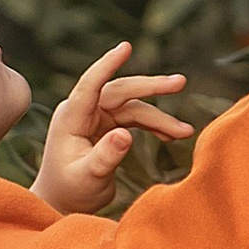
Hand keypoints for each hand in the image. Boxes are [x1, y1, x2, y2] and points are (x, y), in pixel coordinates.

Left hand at [32, 42, 194, 213]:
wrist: (63, 201)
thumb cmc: (69, 191)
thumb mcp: (87, 178)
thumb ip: (105, 157)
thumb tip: (126, 135)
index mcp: (71, 118)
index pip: (90, 85)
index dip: (107, 65)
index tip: (126, 47)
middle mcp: (84, 112)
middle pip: (121, 91)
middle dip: (151, 87)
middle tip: (180, 82)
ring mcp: (97, 117)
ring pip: (134, 107)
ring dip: (160, 118)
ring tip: (185, 132)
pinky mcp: (108, 125)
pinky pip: (136, 119)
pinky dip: (154, 125)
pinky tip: (173, 135)